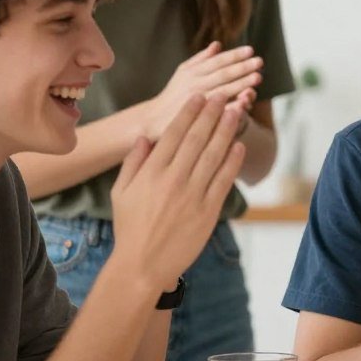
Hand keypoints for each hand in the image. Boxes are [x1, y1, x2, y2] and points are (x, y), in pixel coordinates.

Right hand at [110, 95, 245, 289]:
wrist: (143, 264)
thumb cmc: (131, 227)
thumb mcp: (121, 192)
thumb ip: (133, 162)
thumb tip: (145, 137)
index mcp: (150, 173)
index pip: (173, 134)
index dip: (188, 113)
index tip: (199, 96)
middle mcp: (172, 180)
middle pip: (196, 139)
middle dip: (211, 115)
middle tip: (222, 96)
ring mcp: (192, 196)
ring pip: (213, 156)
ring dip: (225, 132)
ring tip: (235, 112)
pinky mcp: (208, 212)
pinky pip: (223, 181)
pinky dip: (232, 162)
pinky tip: (239, 146)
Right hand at [146, 41, 262, 139]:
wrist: (154, 119)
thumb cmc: (173, 94)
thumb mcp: (183, 73)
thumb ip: (201, 59)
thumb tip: (218, 44)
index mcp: (192, 72)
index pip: (217, 61)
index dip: (234, 55)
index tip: (251, 50)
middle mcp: (195, 85)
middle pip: (222, 74)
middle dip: (242, 67)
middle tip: (260, 61)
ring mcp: (197, 102)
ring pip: (222, 91)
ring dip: (241, 83)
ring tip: (258, 77)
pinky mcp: (198, 118)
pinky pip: (218, 111)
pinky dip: (231, 106)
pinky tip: (245, 102)